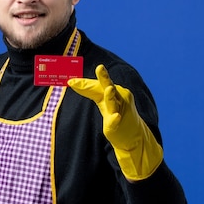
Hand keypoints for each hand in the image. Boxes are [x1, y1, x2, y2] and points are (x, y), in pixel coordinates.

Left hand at [68, 64, 162, 179]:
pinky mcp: (119, 123)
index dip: (83, 84)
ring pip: (113, 102)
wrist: (133, 136)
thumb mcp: (103, 103)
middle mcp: (117, 98)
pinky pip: (116, 121)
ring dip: (111, 96)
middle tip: (100, 67)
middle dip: (104, 77)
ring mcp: (119, 110)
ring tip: (109, 89)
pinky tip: (116, 117)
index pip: (95, 86)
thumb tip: (72, 81)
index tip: (70, 82)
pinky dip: (115, 119)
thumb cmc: (115, 116)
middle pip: (108, 87)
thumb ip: (92, 92)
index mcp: (110, 93)